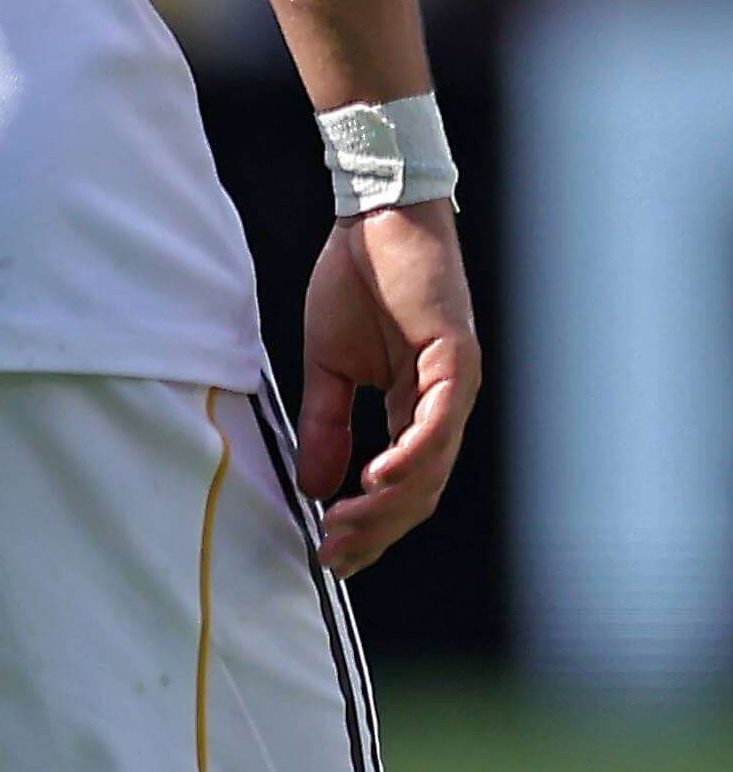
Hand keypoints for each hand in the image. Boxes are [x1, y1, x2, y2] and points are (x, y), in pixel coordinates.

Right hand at [298, 199, 482, 575]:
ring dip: (389, 505)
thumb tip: (316, 486)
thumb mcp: (326, 364)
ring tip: (347, 527)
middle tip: (335, 554)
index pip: (400, 484)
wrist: (375, 218)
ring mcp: (454, 386)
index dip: (368, 523)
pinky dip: (410, 457)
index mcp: (413, 407)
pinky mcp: (456, 360)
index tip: (328, 549)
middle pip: (419, 491)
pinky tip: (376, 478)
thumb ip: (327, 424)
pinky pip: (435, 423)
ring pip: (431, 468)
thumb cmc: (356, 280)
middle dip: (376, 530)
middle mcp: (442, 406)